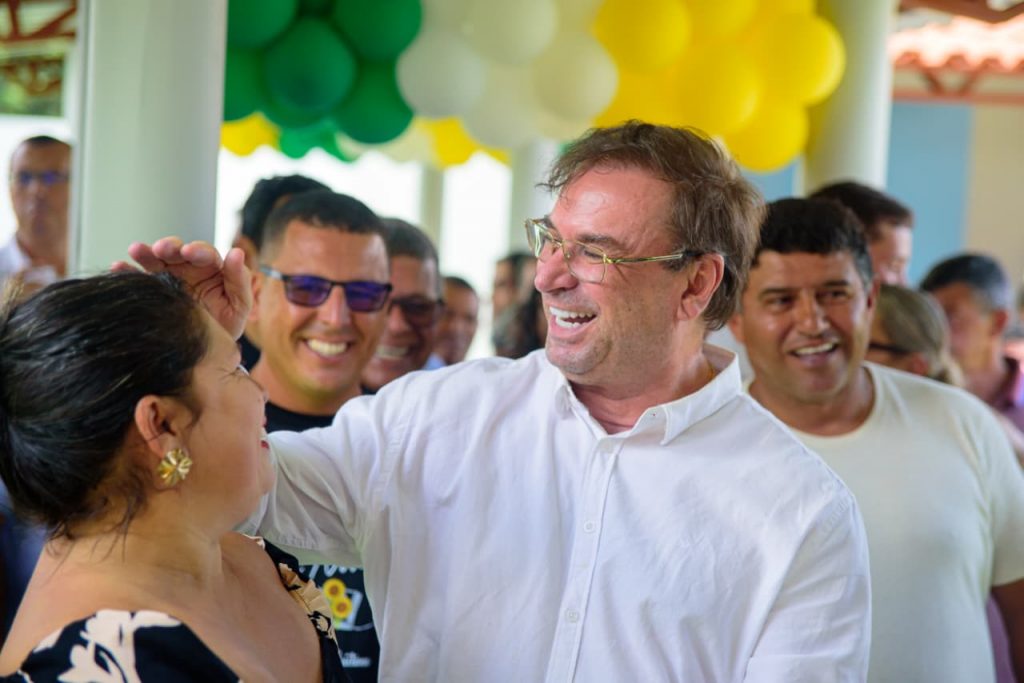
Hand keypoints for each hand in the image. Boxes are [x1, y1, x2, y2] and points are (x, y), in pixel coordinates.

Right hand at [117, 237, 251, 338]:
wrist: (206, 348)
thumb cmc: (227, 324)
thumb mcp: (239, 305)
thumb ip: (240, 280)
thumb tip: (237, 252)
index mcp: (213, 268)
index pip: (206, 253)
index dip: (198, 250)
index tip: (189, 252)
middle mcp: (190, 268)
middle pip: (178, 251)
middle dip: (170, 247)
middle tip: (162, 249)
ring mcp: (170, 276)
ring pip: (157, 259)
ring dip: (147, 253)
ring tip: (136, 250)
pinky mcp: (154, 288)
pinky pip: (140, 276)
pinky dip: (128, 270)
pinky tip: (118, 266)